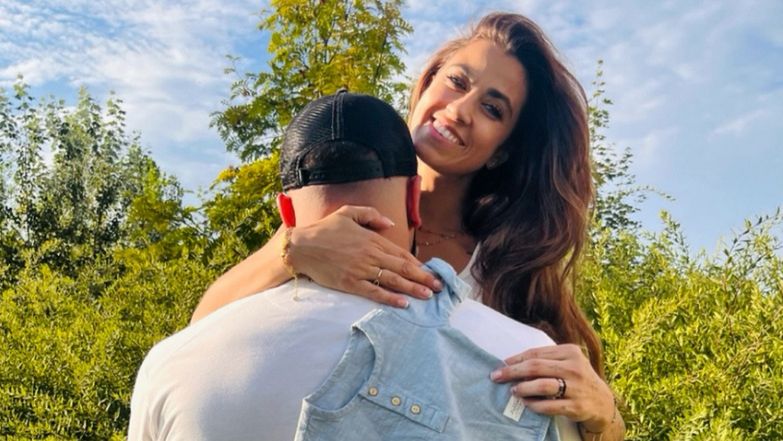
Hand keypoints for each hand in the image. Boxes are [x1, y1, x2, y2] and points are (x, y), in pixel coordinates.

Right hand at [288, 205, 442, 306]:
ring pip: (392, 281)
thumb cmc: (324, 229)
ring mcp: (360, 270)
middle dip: (423, 278)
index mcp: (372, 239)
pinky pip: (374, 292)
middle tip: (439, 287)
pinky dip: (390, 298)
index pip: (401, 253)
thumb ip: (371, 215)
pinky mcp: (350, 283)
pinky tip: (403, 304)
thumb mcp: (347, 212)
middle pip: (402, 268)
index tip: (431, 271)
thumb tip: (391, 224)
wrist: (301, 246)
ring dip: (413, 289)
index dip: (418, 264)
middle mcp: (370, 255)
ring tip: (428, 296)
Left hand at [490, 344, 615, 432]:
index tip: (501, 364)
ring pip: (542, 386)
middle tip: (497, 376)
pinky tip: (526, 403)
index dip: (516, 359)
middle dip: (513, 372)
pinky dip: (534, 405)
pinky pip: (549, 406)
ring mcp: (577, 387)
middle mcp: (575, 367)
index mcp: (571, 351)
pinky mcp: (576, 406)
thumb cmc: (577, 378)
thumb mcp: (568, 362)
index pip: (536, 353)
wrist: (602, 402)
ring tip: (513, 391)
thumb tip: (512, 362)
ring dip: (523, 388)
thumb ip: (547, 359)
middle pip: (536, 367)